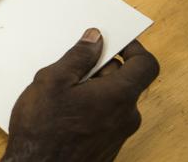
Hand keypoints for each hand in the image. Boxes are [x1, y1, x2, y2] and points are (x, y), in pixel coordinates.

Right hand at [2, 28, 158, 161]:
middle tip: (72, 68)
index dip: (132, 48)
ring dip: (92, 90)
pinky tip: (63, 113)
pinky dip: (90, 109)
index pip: (145, 65)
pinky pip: (105, 118)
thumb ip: (78, 57)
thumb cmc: (42, 130)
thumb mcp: (52, 81)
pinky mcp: (106, 147)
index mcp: (118, 96)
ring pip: (112, 101)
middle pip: (125, 81)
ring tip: (61, 94)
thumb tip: (94, 39)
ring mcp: (117, 135)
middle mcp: (125, 117)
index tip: (114, 42)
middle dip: (101, 69)